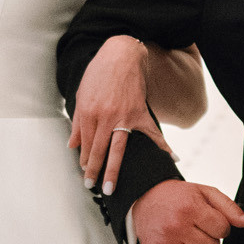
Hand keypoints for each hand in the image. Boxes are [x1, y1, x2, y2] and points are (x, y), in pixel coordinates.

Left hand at [69, 34, 163, 193]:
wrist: (121, 55)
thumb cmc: (99, 74)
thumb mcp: (82, 95)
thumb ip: (77, 122)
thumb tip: (71, 144)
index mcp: (89, 113)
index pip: (86, 144)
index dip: (85, 162)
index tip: (86, 175)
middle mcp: (105, 117)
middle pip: (99, 151)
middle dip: (96, 172)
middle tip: (95, 188)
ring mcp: (124, 116)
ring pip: (118, 148)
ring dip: (114, 169)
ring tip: (111, 186)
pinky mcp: (140, 112)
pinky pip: (151, 133)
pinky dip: (162, 146)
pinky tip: (171, 158)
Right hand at [130, 178, 243, 243]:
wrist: (145, 198)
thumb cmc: (176, 196)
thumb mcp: (204, 193)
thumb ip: (228, 207)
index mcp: (190, 208)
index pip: (223, 230)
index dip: (220, 226)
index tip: (209, 220)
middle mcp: (176, 226)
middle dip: (209, 239)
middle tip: (197, 227)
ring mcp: (165, 242)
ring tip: (187, 236)